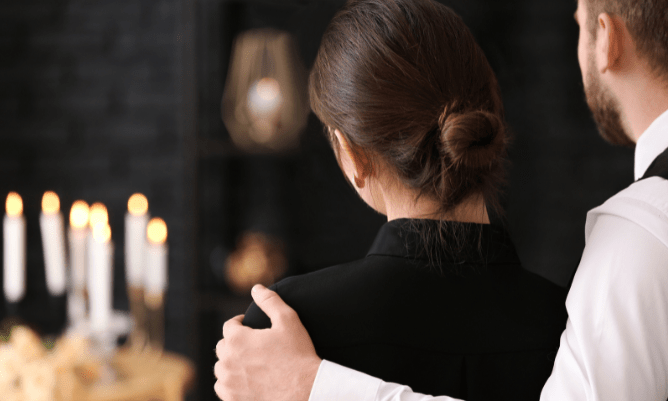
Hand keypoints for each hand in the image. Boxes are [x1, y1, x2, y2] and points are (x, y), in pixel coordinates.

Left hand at [214, 284, 321, 400]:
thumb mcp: (288, 320)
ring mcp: (228, 382)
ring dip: (230, 363)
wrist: (305, 391)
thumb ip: (270, 301)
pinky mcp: (232, 399)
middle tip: (252, 345)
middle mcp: (227, 360)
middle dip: (234, 342)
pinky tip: (244, 380)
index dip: (239, 323)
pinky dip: (229, 382)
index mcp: (237, 339)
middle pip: (223, 346)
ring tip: (248, 362)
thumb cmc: (298, 355)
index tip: (249, 326)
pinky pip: (222, 388)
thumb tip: (256, 288)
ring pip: (221, 368)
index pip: (229, 326)